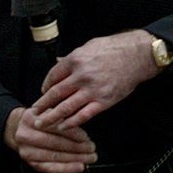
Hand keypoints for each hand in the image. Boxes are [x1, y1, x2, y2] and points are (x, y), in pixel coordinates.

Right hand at [6, 99, 96, 172]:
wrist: (18, 130)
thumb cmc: (38, 121)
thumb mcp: (46, 111)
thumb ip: (61, 115)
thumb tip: (82, 123)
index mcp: (30, 118)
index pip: (55, 127)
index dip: (73, 133)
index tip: (86, 137)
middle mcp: (26, 135)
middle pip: (55, 142)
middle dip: (77, 147)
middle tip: (91, 148)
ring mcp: (27, 151)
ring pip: (55, 156)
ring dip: (75, 158)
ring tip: (89, 158)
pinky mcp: (31, 163)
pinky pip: (51, 168)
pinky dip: (67, 168)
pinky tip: (78, 166)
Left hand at [35, 31, 158, 127]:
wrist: (138, 55)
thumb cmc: (116, 48)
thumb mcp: (89, 46)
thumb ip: (73, 58)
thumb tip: (60, 64)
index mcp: (75, 60)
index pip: (53, 76)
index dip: (44, 86)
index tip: (43, 93)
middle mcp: (81, 76)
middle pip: (55, 94)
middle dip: (42, 105)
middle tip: (34, 113)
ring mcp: (92, 90)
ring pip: (65, 107)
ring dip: (51, 117)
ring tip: (42, 123)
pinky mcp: (103, 101)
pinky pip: (83, 115)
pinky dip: (72, 123)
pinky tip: (64, 127)